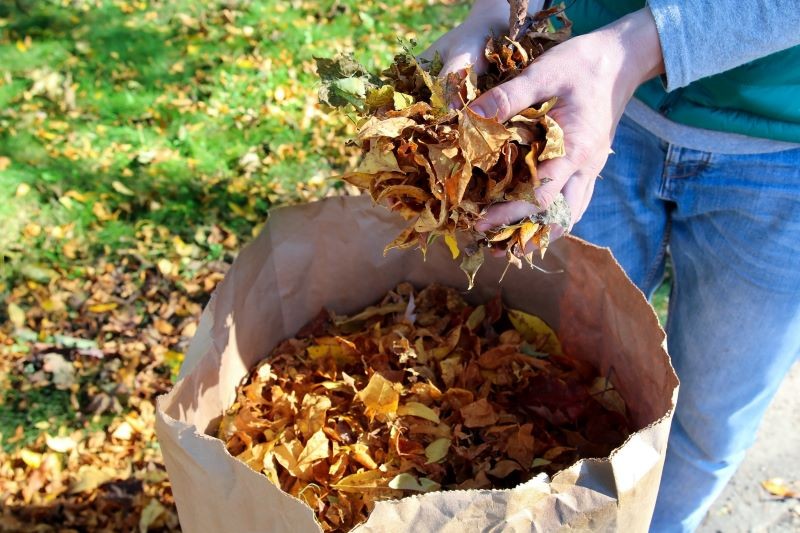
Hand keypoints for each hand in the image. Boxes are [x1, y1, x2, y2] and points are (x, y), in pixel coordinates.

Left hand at [427, 6, 664, 241]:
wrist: (621, 59)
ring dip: (540, 232)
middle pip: (558, 217)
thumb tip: (471, 117)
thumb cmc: (582, 64)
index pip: (540, 197)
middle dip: (525, 236)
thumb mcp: (544, 73)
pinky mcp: (589, 166)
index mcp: (574, 149)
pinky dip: (551, 216)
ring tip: (507, 243)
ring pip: (569, 215)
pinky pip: (573, 201)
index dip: (509, 214)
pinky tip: (529, 220)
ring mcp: (591, 169)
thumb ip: (508, 97)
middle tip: (491, 245)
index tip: (480, 222)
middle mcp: (586, 167)